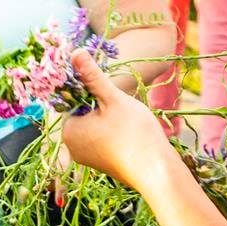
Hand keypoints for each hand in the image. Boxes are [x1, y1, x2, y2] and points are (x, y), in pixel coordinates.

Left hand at [62, 49, 172, 191]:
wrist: (158, 173)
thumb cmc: (135, 134)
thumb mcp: (113, 99)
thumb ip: (92, 76)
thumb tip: (74, 52)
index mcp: (68, 130)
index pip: (73, 101)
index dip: (93, 93)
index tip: (110, 95)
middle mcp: (71, 146)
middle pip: (84, 114)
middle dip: (102, 107)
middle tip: (123, 112)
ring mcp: (85, 157)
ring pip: (95, 126)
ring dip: (111, 120)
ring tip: (129, 125)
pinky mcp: (100, 163)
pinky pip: (103, 140)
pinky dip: (115, 134)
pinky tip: (131, 136)